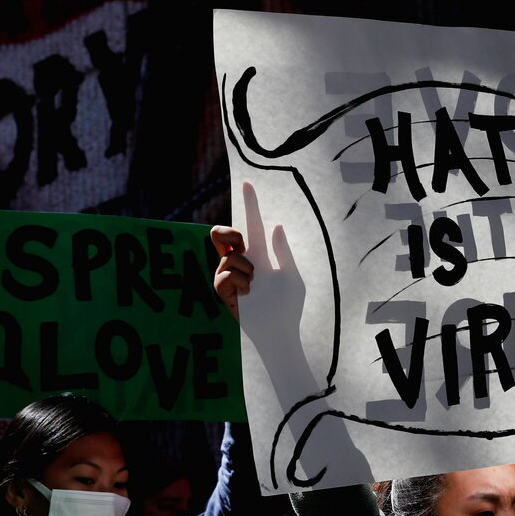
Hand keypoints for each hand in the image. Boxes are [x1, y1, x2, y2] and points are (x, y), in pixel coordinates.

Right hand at [211, 182, 307, 369]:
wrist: (279, 331)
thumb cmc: (288, 305)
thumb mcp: (291, 275)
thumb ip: (283, 251)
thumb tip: (276, 224)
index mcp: (261, 254)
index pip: (253, 225)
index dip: (251, 205)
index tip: (247, 183)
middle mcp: (243, 261)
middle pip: (225, 234)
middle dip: (228, 234)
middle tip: (241, 246)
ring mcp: (231, 275)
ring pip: (228, 258)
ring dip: (245, 270)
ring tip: (254, 287)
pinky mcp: (223, 291)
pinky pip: (223, 275)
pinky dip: (238, 282)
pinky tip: (247, 295)